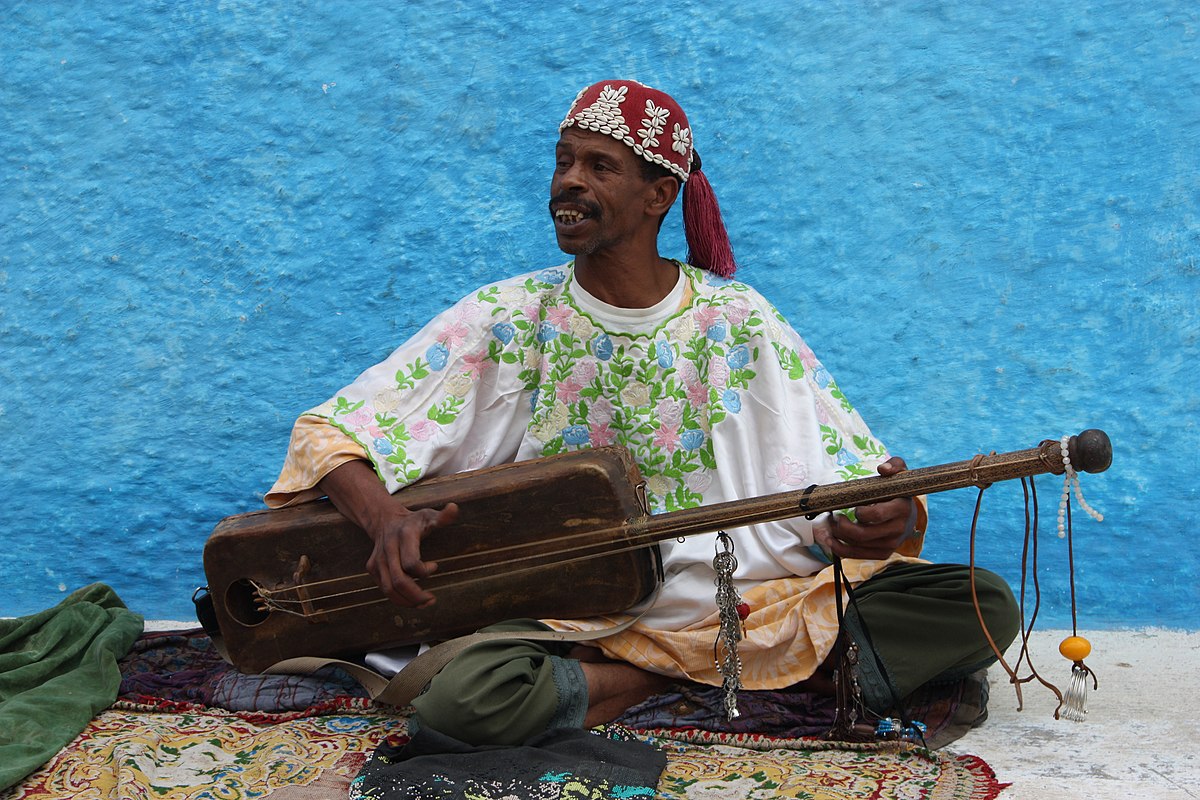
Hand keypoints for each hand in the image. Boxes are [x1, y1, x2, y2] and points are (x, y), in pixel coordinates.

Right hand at [319, 459, 460, 607]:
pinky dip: (398, 598)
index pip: (411, 563)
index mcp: (404, 536)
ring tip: (423, 604)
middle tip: (431, 600)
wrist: (384, 519)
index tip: (435, 566)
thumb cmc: (413, 521)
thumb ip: (443, 516)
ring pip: (389, 589)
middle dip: (416, 596)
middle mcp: (388, 549)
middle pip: (399, 581)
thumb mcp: (429, 515)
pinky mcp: (373, 568)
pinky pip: (384, 589)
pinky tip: (412, 599)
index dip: (424, 571)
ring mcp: (378, 560)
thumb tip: (454, 507)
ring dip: (407, 601)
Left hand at [814, 457, 916, 559]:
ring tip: (830, 524)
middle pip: (863, 534)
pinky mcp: (883, 553)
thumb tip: (883, 469)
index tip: (853, 506)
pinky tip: (830, 541)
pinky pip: (858, 556)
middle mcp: (898, 529)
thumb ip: (895, 465)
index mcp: (901, 509)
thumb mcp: (901, 473)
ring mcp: (891, 544)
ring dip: (838, 536)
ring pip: (858, 545)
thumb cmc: (898, 491)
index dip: (859, 512)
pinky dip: (840, 550)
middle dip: (842, 526)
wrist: (909, 514)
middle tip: (834, 516)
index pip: (876, 514)